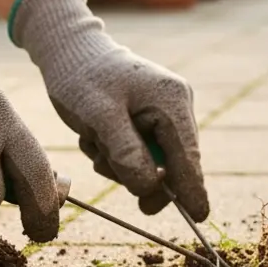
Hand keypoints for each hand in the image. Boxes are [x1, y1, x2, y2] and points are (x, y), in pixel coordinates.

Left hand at [11, 0, 208, 220]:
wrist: (67, 49)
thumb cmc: (81, 78)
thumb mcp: (99, 117)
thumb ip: (127, 154)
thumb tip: (151, 188)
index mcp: (172, 101)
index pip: (187, 156)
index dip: (192, 189)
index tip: (200, 216)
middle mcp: (176, 104)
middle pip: (171, 162)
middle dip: (137, 171)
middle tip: (103, 163)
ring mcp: (165, 110)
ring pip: (152, 160)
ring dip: (119, 161)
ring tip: (93, 139)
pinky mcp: (149, 115)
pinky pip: (140, 150)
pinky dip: (115, 152)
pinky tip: (96, 135)